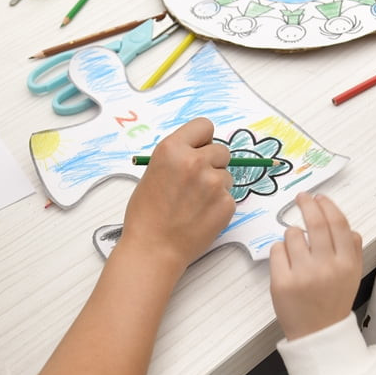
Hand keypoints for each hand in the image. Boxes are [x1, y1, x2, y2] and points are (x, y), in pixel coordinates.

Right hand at [118, 118, 234, 271]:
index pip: (204, 126)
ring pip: (227, 174)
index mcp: (172, 149)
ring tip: (195, 202)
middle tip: (197, 181)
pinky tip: (201, 215)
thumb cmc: (147, 215)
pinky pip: (229, 196)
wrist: (154, 248)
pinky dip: (218, 204)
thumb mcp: (154, 172)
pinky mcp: (226, 203)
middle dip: (213, 163)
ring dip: (216, 185)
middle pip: (221, 150)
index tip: (200, 149)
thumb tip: (199, 152)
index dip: (202, 139)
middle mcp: (195, 161)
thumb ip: (177, 158)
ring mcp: (213, 183)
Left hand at [269, 193, 361, 340]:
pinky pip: (277, 250)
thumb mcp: (353, 275)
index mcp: (347, 263)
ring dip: (293, 236)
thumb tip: (346, 226)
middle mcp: (327, 266)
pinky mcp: (282, 282)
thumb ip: (353, 250)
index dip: (327, 206)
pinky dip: (280, 252)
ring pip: (292, 234)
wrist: (318, 334)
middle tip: (302, 198)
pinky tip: (288, 264)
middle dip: (307, 204)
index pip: (338, 224)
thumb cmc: (333, 301)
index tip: (319, 197)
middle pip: (315, 222)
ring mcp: (303, 274)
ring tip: (297, 252)